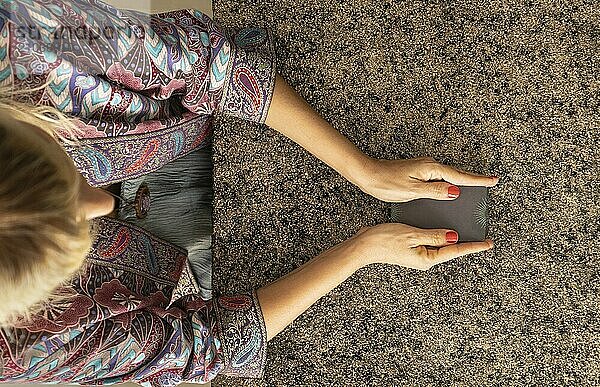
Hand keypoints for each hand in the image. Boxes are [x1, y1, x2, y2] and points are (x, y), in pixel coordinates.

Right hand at [352, 223, 492, 269]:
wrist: (363, 246)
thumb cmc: (384, 240)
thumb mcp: (412, 234)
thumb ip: (435, 235)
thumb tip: (454, 237)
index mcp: (427, 258)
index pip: (455, 250)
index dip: (473, 246)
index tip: (488, 243)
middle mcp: (424, 259)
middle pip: (450, 250)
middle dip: (466, 243)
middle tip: (483, 237)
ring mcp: (418, 255)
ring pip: (441, 245)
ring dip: (452, 238)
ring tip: (467, 231)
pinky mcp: (412, 249)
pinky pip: (430, 242)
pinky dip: (438, 235)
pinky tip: (443, 229)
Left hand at [355, 157, 498, 201]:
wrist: (368, 174)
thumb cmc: (386, 183)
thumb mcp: (412, 190)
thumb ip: (435, 191)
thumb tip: (455, 191)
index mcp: (431, 169)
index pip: (459, 176)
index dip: (477, 180)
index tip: (494, 180)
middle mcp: (429, 166)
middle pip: (457, 175)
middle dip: (474, 180)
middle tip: (491, 183)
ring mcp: (423, 169)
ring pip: (447, 177)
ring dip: (461, 182)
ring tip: (476, 189)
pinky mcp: (417, 173)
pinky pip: (438, 179)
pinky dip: (447, 184)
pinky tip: (450, 191)